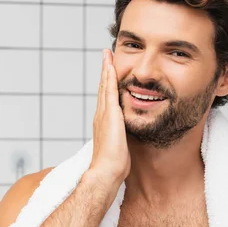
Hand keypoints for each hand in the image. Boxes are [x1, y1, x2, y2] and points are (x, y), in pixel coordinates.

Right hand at [89, 49, 130, 184]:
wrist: (107, 171)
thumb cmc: (114, 167)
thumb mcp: (120, 150)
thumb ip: (122, 142)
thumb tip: (126, 145)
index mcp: (104, 124)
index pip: (105, 101)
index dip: (106, 86)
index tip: (109, 74)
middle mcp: (101, 116)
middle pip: (102, 89)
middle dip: (104, 73)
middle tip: (105, 57)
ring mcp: (104, 114)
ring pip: (104, 86)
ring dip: (106, 69)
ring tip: (107, 55)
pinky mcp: (110, 114)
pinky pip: (109, 90)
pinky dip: (109, 76)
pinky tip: (111, 65)